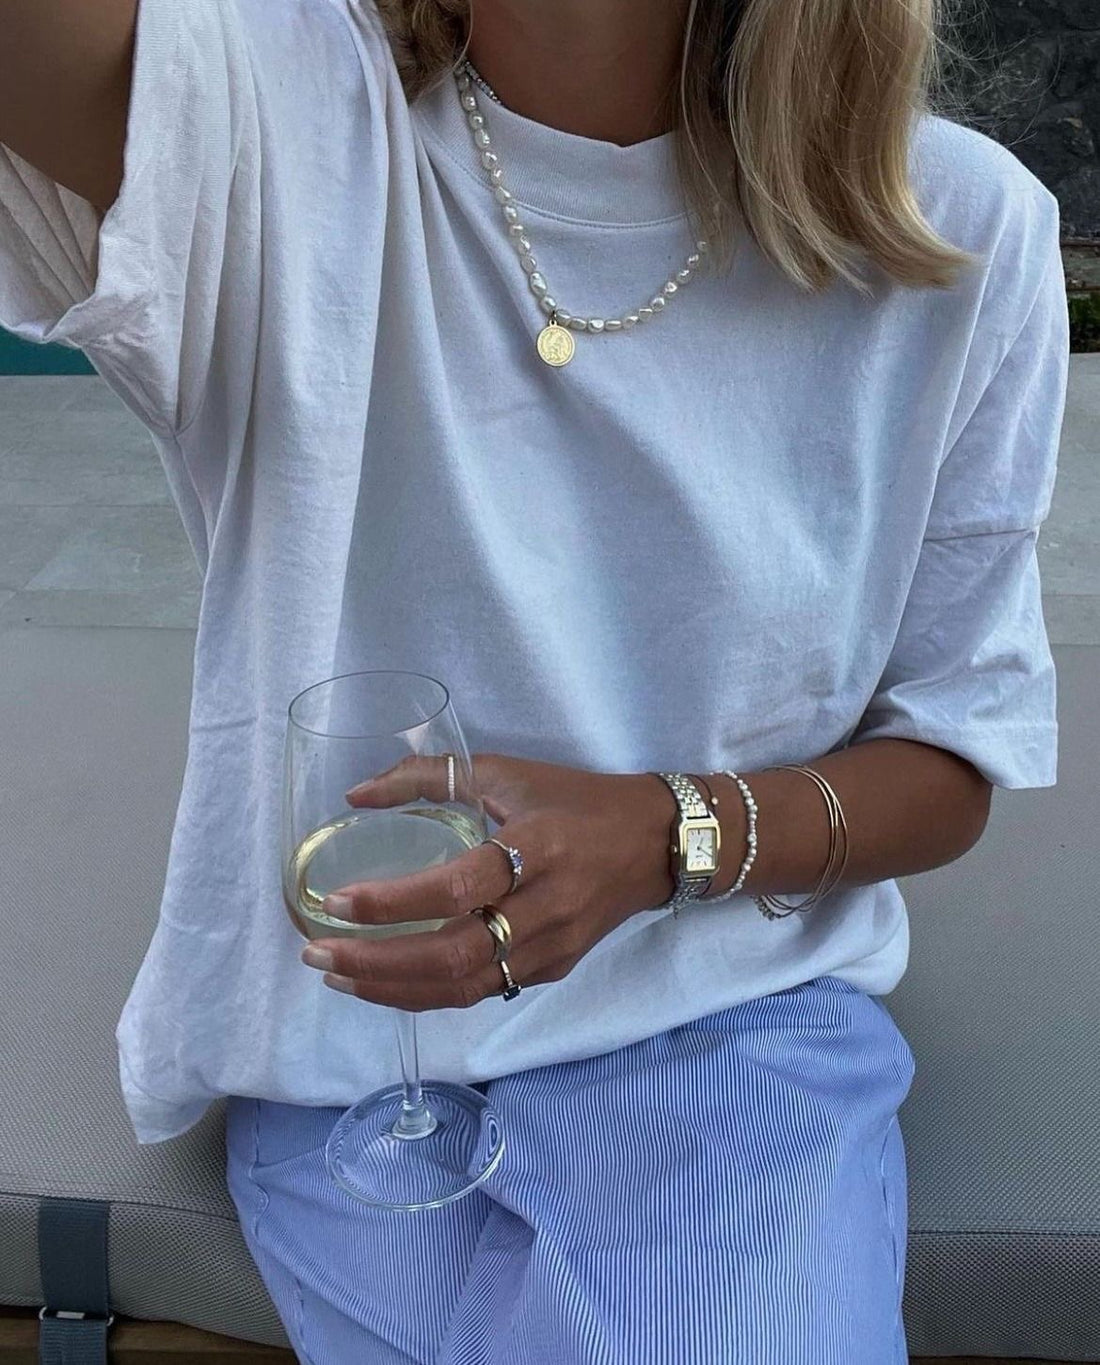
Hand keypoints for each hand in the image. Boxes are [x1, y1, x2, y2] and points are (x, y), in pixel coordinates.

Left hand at [299, 753, 677, 1009]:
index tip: (337, 903)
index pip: (456, 889)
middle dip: (376, 964)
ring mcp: (551, 948)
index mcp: (537, 849)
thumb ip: (429, 777)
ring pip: (462, 987)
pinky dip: (426, 992)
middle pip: (452, 956)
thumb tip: (355, 794)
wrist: (656, 843)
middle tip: (318, 956)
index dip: (392, 903)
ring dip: (392, 989)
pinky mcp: (552, 970)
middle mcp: (546, 907)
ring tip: (338, 977)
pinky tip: (386, 980)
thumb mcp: (507, 772)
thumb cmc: (576, 799)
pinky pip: (481, 989)